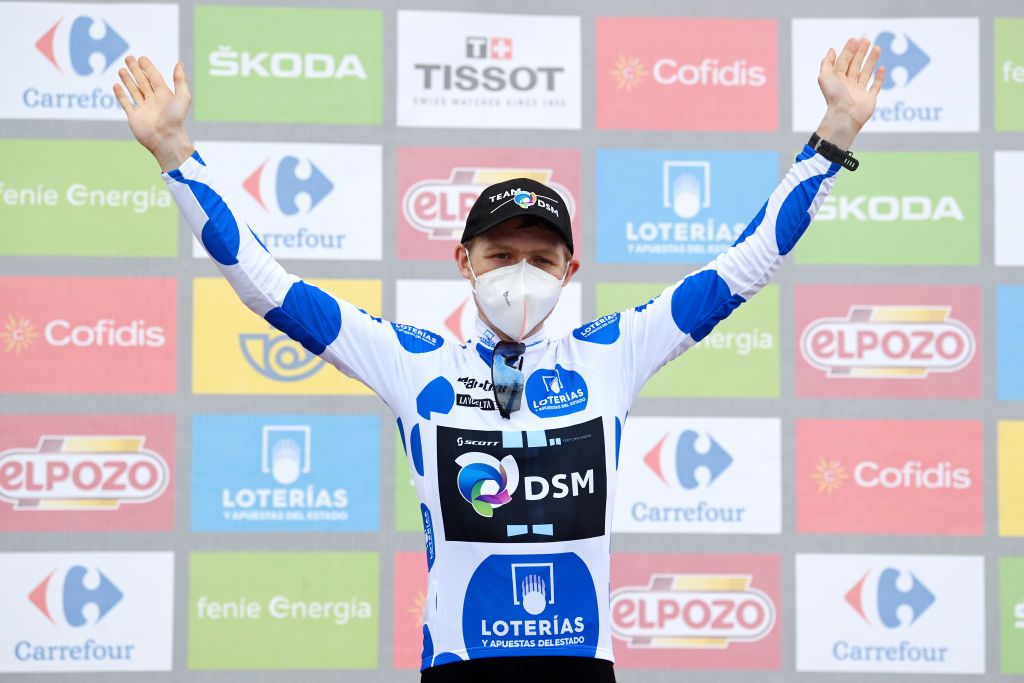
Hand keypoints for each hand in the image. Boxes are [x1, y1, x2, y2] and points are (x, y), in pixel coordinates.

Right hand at [113, 56, 194, 171]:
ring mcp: (144, 109)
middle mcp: (154, 101)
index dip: (148, 68)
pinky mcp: (134, 117)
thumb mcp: (182, 97)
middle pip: (143, 82)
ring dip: (128, 80)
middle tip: (128, 58)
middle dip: (136, 70)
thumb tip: (180, 63)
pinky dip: (121, 95)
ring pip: (134, 91)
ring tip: (121, 69)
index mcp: (165, 96)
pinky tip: (116, 85)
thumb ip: (180, 80)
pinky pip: (126, 104)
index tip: (141, 58)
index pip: (155, 78)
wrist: (166, 139)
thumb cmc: (176, 119)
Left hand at [815, 37, 885, 148]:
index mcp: (837, 80)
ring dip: (871, 60)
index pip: (843, 62)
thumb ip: (827, 63)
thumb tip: (832, 49)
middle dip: (860, 52)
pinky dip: (879, 77)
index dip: (848, 50)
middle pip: (855, 65)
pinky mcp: (869, 99)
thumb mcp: (825, 77)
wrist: (845, 115)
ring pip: (866, 73)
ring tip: (876, 47)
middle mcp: (848, 85)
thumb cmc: (834, 97)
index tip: (855, 39)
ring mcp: (859, 92)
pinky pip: (875, 87)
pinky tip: (882, 68)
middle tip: (866, 39)